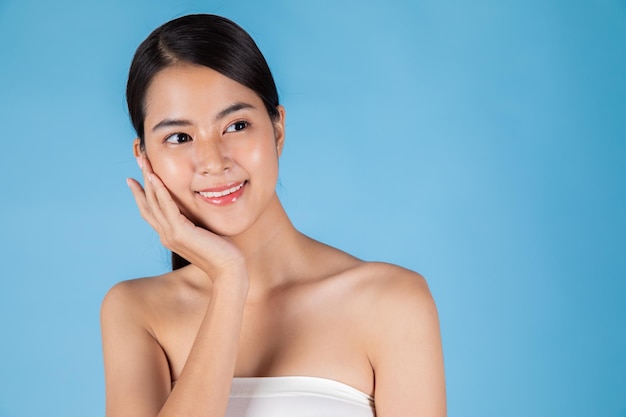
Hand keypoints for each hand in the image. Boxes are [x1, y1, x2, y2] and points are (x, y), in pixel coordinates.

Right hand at [127, 156, 247, 287]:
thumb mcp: (204, 233)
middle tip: (139, 160)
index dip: (141, 194)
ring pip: (154, 202)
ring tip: (144, 162)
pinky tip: (155, 177)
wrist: (228, 270)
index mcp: (170, 236)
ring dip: (148, 180)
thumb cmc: (222, 253)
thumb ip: (196, 222)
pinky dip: (160, 191)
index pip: (150, 212)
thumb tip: (197, 210)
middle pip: (148, 204)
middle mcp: (166, 235)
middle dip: (142, 180)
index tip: (134, 179)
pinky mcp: (180, 232)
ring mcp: (170, 234)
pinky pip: (167, 206)